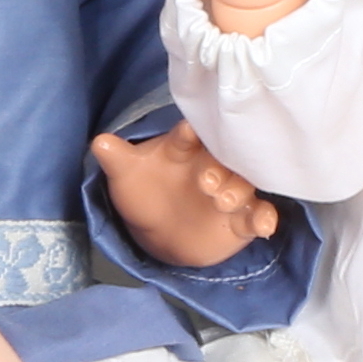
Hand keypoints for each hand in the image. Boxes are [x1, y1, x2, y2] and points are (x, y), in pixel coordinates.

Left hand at [93, 119, 277, 266]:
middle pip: (223, 160)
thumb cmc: (144, 191)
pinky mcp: (242, 217)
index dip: (189, 134)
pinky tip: (262, 225)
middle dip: (219, 169)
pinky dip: (263, 219)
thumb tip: (99, 142)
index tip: (188, 132)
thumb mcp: (126, 175)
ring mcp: (230, 190)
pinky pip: (258, 214)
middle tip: (206, 181)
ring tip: (225, 202)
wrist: (160, 229)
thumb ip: (117, 159)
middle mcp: (212, 165)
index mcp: (185, 147)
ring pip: (244, 186)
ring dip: (239, 192)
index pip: (189, 136)